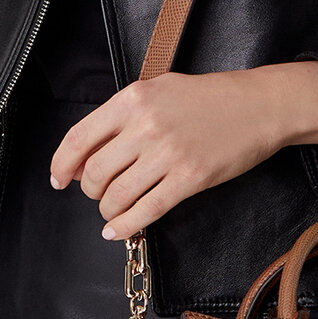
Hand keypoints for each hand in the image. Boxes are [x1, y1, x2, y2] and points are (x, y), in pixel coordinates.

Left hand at [48, 60, 317, 241]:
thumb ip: (124, 113)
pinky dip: (125, 226)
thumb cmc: (210, 97)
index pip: (79, 138)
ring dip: (108, 210)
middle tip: (96, 193)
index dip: (61, 165)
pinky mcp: (189, 179)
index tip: (58, 179)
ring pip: (116, 196)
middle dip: (89, 190)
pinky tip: (118, 230)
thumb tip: (89, 147)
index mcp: (133, 99)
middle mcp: (145, 126)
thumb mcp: (160, 89)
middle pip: (94, 172)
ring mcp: (168, 154)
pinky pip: (145, 211)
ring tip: (112, 210)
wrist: (259, 106)